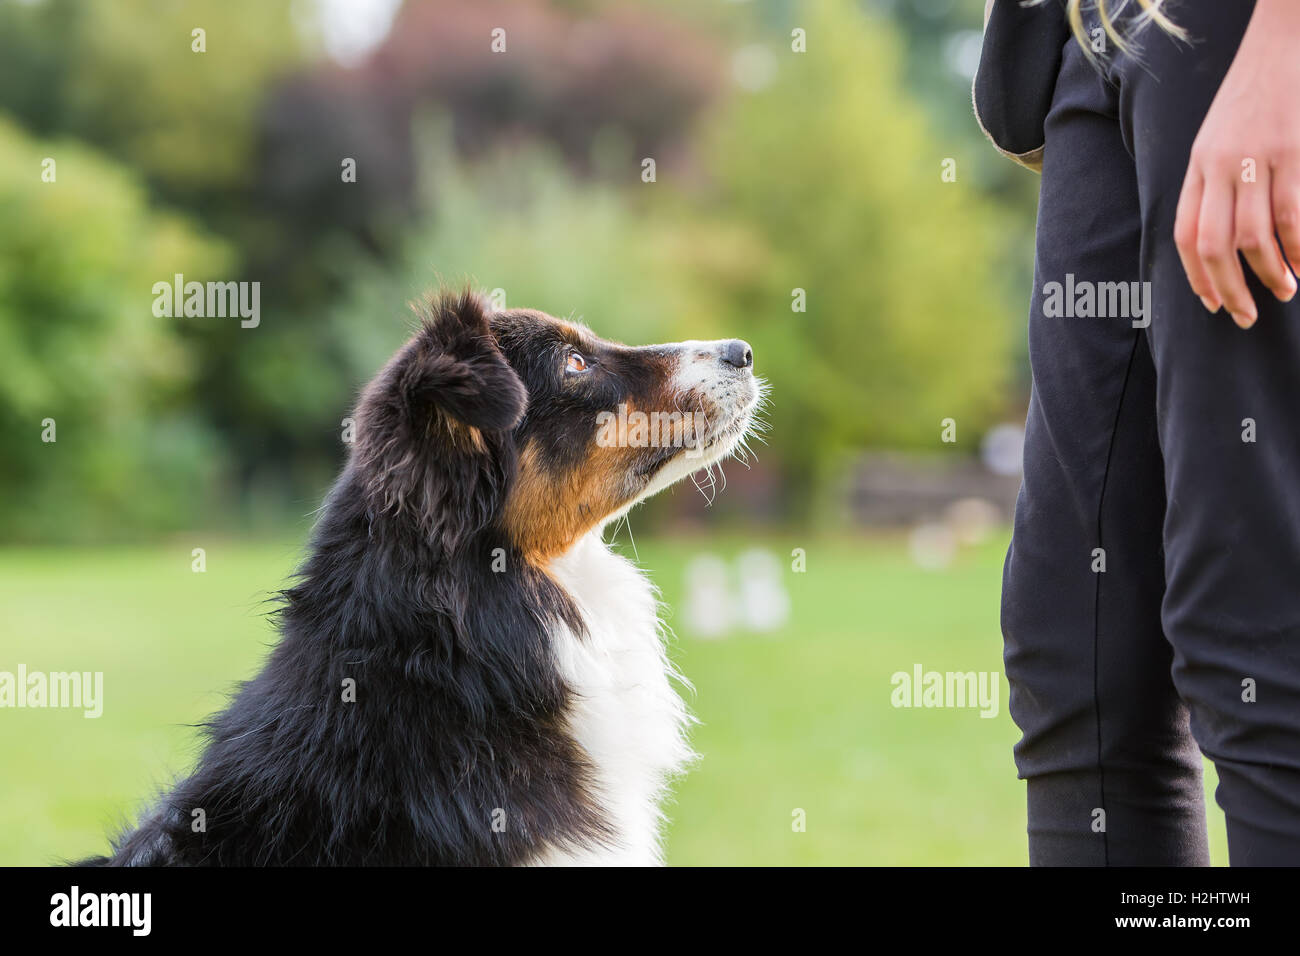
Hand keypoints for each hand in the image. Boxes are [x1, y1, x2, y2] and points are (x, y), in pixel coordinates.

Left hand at [1174, 0, 1299, 328]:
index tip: (1212, 305)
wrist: (1280, 41)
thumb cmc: (1252, 97)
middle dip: (1230, 289)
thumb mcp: (1217, 140)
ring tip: (1287, 290)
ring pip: (1255, 235)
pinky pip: (1294, 213)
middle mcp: (1219, 166)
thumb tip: (1222, 239)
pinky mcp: (1293, 151)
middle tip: (1248, 316)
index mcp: (1196, 166)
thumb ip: (1213, 184)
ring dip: (1271, 272)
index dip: (1196, 277)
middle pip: (1214, 245)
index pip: (1184, 235)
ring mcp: (1257, 159)